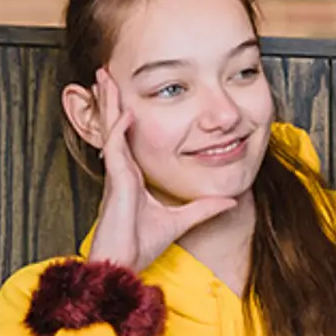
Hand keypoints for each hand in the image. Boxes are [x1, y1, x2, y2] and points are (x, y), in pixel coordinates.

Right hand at [86, 69, 236, 271]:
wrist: (124, 263)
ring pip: (112, 129)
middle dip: (113, 99)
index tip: (130, 94)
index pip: (129, 136)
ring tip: (106, 77)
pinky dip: (120, 128)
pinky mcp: (117, 181)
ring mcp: (117, 173)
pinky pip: (117, 148)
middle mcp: (123, 169)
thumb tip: (229, 201)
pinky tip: (125, 112)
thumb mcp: (183, 220)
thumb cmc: (142, 244)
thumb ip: (204, 208)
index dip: (127, 113)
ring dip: (110, 103)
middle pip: (117, 125)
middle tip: (109, 72)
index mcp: (132, 175)